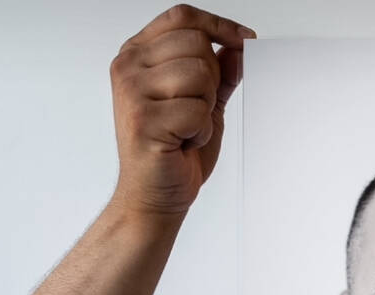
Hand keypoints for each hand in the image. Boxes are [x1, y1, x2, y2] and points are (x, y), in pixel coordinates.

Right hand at [108, 5, 254, 216]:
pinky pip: (196, 111)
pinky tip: (183, 143)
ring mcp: (132, 91)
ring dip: (206, 108)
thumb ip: (219, 74)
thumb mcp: (203, 104)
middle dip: (212, 80)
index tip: (245, 39)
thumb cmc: (173, 153)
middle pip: (196, 43)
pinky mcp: (142, 119)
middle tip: (196, 111)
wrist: (155, 196)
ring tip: (188, 128)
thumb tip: (238, 47)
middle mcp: (129, 66)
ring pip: (199, 74)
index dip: (218, 25)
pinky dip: (201, 132)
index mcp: (138, 54)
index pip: (182, 17)